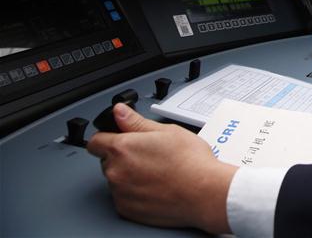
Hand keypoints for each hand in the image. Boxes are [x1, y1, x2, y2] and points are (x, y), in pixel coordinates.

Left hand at [87, 103, 236, 233]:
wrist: (205, 192)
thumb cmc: (191, 162)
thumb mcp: (168, 131)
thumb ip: (136, 122)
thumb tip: (119, 111)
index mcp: (122, 148)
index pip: (96, 141)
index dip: (109, 137)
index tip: (120, 139)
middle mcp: (115, 171)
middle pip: (108, 160)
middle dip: (123, 156)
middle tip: (149, 155)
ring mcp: (120, 193)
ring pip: (116, 179)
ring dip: (129, 175)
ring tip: (157, 172)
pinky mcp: (126, 210)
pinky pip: (123, 197)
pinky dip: (135, 192)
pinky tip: (156, 186)